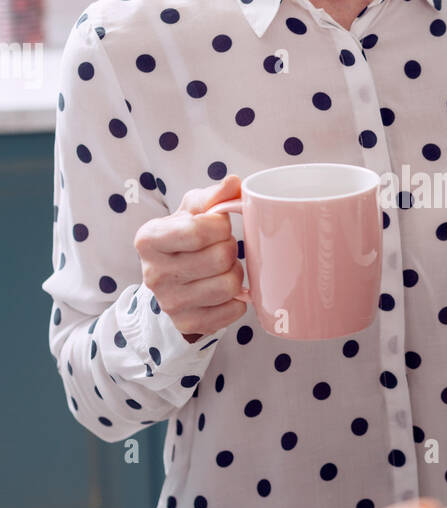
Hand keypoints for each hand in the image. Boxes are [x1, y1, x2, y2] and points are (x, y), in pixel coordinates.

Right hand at [133, 174, 249, 340]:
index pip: (199, 230)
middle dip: (229, 249)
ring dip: (235, 274)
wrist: (169, 279)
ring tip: (223, 269)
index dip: (220, 226)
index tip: (218, 225)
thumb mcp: (191, 212)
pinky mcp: (187, 324)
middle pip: (219, 258)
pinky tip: (223, 289)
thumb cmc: (183, 239)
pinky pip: (233, 311)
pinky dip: (237, 299)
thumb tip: (235, 183)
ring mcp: (169, 303)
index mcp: (149, 239)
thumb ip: (213, 196)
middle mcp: (153, 274)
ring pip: (229, 285)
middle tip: (222, 248)